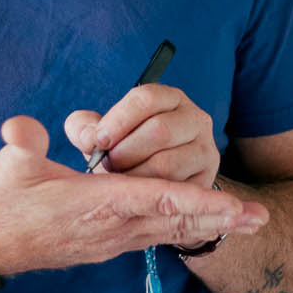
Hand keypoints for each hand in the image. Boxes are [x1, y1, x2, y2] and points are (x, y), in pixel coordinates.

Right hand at [0, 116, 263, 277]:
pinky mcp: (108, 242)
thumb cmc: (1, 202)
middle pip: (174, 220)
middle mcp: (110, 226)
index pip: (152, 199)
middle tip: (260, 217)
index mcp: (93, 204)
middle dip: (218, 218)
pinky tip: (206, 224)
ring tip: (249, 221)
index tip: (228, 203)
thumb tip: (22, 128)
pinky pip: (157, 235)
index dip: (192, 200)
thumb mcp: (8, 167)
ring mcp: (112, 239)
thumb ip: (21, 142)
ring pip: (170, 230)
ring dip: (210, 224)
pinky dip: (186, 228)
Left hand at [65, 85, 220, 190]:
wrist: (157, 184)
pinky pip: (176, 189)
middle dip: (125, 152)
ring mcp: (205, 148)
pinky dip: (151, 194)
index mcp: (169, 98)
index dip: (119, 119)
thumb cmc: (128, 152)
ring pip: (167, 164)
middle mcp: (194, 118)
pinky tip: (137, 194)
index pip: (146, 98)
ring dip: (135, 176)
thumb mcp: (105, 135)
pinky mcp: (206, 179)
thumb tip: (85, 136)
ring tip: (120, 180)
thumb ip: (85, 128)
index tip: (98, 140)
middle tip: (107, 165)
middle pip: (159, 130)